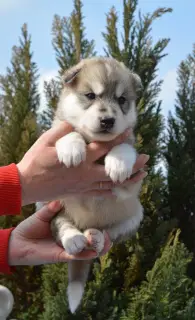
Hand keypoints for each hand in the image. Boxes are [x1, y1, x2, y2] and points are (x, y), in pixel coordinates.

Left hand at [8, 202, 111, 265]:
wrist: (17, 241)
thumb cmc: (30, 228)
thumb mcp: (43, 215)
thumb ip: (51, 209)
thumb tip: (60, 201)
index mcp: (66, 229)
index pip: (83, 229)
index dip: (94, 227)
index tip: (103, 221)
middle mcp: (68, 240)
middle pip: (88, 242)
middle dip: (100, 240)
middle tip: (108, 234)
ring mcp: (65, 249)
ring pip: (85, 251)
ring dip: (96, 248)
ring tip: (106, 242)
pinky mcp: (59, 256)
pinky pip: (74, 256)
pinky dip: (84, 254)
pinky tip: (93, 251)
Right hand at [16, 122, 131, 205]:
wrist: (27, 185)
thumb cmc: (35, 162)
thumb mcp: (47, 141)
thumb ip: (64, 131)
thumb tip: (76, 125)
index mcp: (80, 159)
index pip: (104, 148)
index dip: (118, 140)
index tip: (130, 133)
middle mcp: (86, 174)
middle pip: (114, 170)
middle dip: (132, 165)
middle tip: (146, 159)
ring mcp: (84, 185)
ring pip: (111, 184)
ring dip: (127, 179)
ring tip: (141, 175)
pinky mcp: (80, 192)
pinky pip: (100, 193)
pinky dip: (112, 191)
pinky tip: (120, 189)